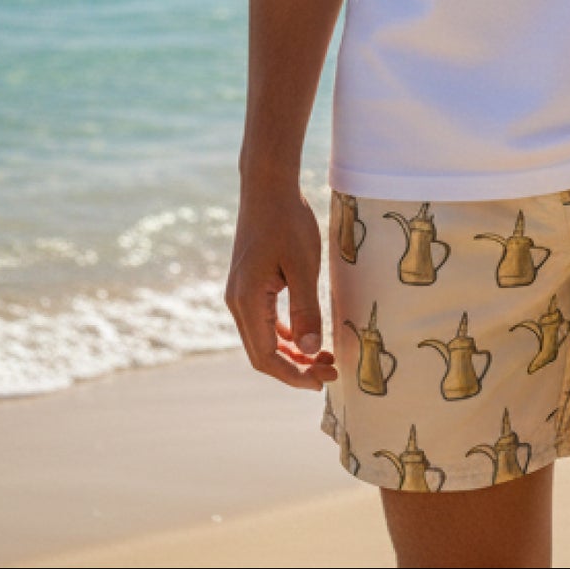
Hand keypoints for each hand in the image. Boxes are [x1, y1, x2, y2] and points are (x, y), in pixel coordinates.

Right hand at [224, 182, 339, 390]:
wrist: (268, 186)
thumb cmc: (288, 221)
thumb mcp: (303, 265)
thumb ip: (306, 309)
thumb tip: (312, 349)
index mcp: (247, 301)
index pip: (265, 357)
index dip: (294, 375)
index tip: (323, 381)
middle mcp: (238, 302)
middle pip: (262, 354)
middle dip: (296, 368)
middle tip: (331, 373)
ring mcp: (241, 293)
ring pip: (263, 339)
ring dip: (292, 352)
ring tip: (325, 359)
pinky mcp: (250, 284)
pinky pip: (264, 321)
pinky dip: (285, 335)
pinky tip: (308, 336)